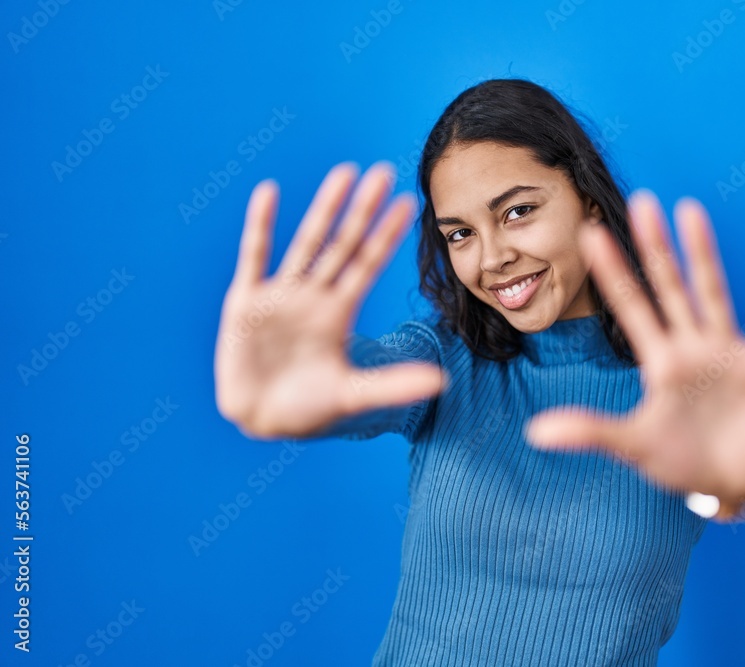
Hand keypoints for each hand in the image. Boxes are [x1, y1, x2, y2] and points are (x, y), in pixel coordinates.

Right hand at [214, 161, 448, 438]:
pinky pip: (255, 257)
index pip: (368, 265)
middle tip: (383, 171)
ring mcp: (280, 295)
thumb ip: (393, 385)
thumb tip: (442, 382)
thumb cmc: (307, 408)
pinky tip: (268, 192)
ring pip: (307, 243)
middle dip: (363, 210)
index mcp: (339, 313)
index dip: (387, 236)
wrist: (259, 420)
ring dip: (324, 208)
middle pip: (344, 244)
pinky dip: (261, 226)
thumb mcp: (353, 395)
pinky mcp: (246, 302)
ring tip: (344, 172)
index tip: (407, 204)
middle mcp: (314, 296)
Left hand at [524, 191, 744, 518]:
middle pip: (669, 287)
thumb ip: (589, 432)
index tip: (591, 232)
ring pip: (712, 294)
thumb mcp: (633, 445)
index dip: (613, 271)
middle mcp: (690, 346)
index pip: (630, 306)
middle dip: (655, 247)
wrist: (726, 487)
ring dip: (703, 255)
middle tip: (642, 202)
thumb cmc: (678, 462)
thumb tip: (534, 432)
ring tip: (691, 211)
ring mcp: (727, 352)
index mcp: (659, 360)